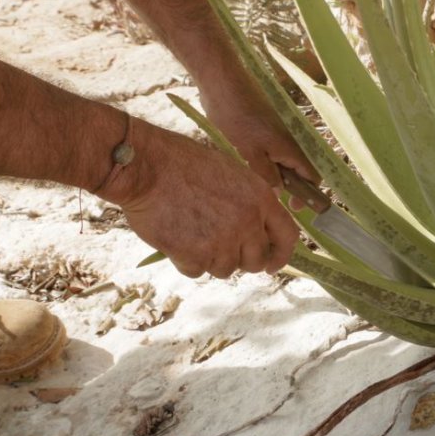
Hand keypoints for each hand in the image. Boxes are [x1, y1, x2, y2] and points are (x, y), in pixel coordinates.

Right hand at [102, 121, 300, 278]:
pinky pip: (197, 271)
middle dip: (241, 259)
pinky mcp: (195, 256)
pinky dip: (186, 261)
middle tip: (221, 248)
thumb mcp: (231, 174)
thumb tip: (256, 232)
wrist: (147, 166)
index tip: (272, 265)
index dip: (281, 255)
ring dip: (210, 259)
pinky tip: (176, 238)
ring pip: (225, 269)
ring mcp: (222, 242)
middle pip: (255, 261)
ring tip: (192, 232)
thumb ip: (249, 203)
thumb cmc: (184, 164)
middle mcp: (247, 223)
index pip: (287, 237)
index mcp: (260, 198)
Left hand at [198, 66, 319, 189]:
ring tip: (257, 185)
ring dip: (275, 176)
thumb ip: (267, 175)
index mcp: (290, 148)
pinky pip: (272, 151)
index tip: (294, 208)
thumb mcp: (250, 153)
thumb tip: (279, 192)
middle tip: (271, 199)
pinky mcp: (264, 128)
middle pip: (299, 171)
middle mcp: (289, 141)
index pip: (312, 176)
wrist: (223, 84)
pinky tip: (248, 168)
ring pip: (284, 162)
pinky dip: (266, 163)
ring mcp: (277, 134)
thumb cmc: (236, 117)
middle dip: (290, 187)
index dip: (308, 194)